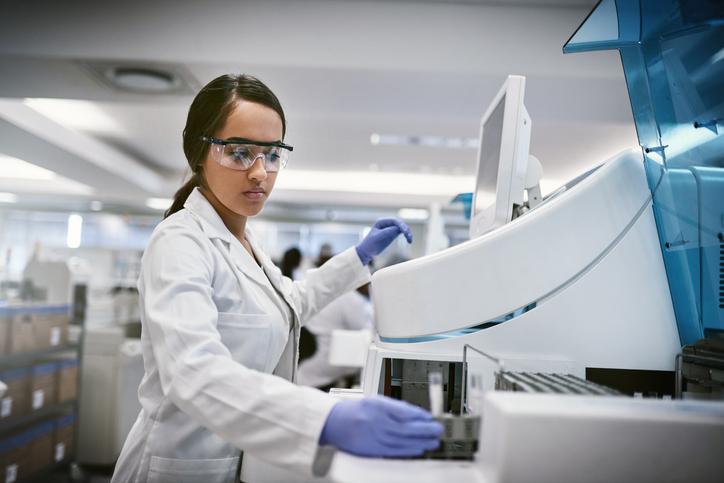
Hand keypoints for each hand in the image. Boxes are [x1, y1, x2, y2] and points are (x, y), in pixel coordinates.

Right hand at [319, 395, 442, 457]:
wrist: (333, 422)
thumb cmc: (354, 410)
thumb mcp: (374, 401)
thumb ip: (394, 407)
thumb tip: (415, 414)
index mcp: (377, 406)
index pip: (404, 411)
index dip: (420, 415)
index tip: (431, 417)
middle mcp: (376, 421)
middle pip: (406, 427)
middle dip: (425, 429)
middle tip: (438, 429)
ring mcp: (374, 436)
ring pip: (403, 441)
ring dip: (421, 441)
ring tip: (433, 441)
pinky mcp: (372, 449)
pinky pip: (394, 451)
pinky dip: (409, 450)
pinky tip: (419, 449)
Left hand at [355, 218, 412, 264]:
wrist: (365, 252)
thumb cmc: (369, 244)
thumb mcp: (378, 238)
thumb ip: (387, 232)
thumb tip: (398, 228)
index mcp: (381, 222)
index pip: (395, 221)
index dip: (402, 226)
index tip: (405, 232)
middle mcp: (386, 224)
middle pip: (400, 224)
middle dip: (406, 229)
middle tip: (409, 237)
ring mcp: (389, 228)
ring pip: (402, 228)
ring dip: (407, 232)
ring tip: (410, 240)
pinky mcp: (392, 234)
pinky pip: (401, 232)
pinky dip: (405, 235)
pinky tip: (409, 240)